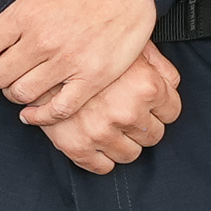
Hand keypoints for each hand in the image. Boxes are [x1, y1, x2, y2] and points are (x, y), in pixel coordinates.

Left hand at [0, 0, 161, 123]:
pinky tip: (34, 113)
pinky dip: (41, 116)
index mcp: (25, 14)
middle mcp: (43, 41)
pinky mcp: (92, 78)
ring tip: (21, 84)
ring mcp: (68, 62)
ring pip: (22, 94)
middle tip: (5, 68)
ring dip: (15, 93)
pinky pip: (58, 109)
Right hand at [41, 45, 179, 174]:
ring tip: (110, 124)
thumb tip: (171, 84)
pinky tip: (96, 139)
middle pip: (153, 135)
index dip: (160, 107)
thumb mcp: (130, 43)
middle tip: (127, 111)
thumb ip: (158, 65)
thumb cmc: (88, 44)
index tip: (147, 103)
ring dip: (124, 142)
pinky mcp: (77, 146)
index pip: (172, 113)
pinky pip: (102, 167)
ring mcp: (102, 132)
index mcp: (146, 86)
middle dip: (143, 124)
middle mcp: (127, 111)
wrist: (38, 52)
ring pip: (131, 154)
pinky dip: (101, 158)